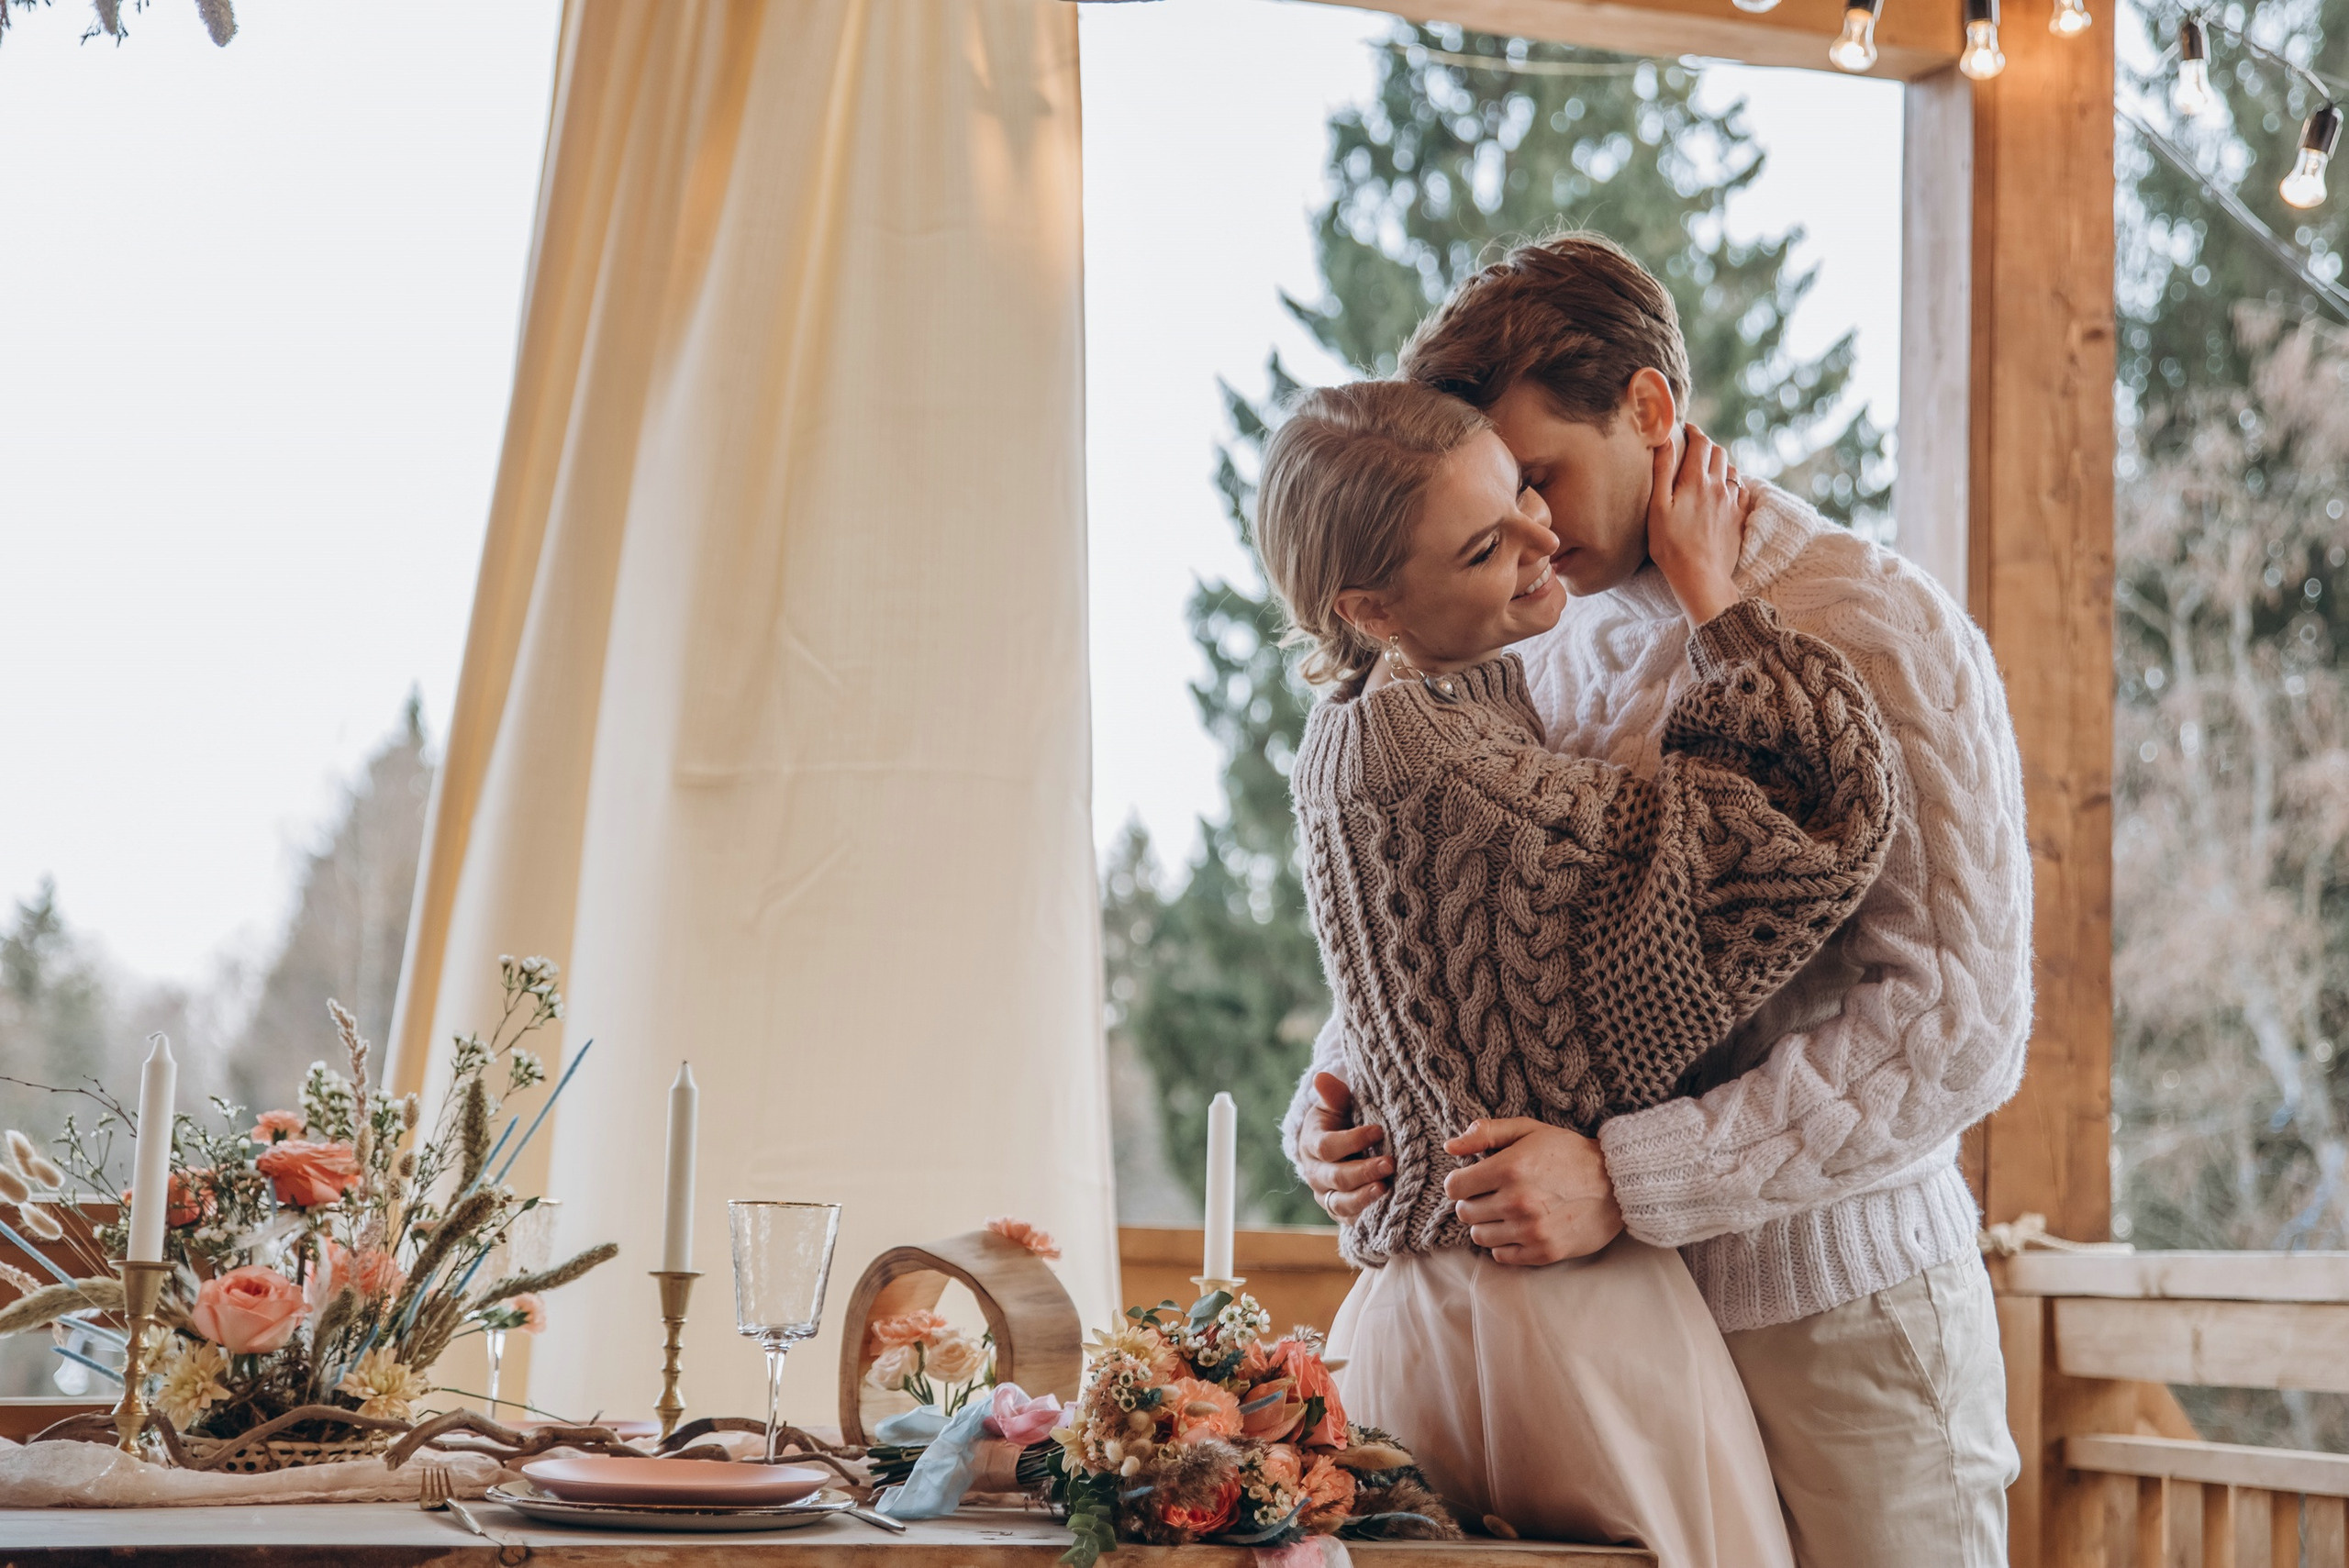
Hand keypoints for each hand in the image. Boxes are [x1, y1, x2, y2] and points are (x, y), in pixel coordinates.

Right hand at [1298, 1072, 1391, 1221]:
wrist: (1337, 1148)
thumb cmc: (1340, 1121)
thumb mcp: (1336, 1105)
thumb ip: (1333, 1095)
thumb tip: (1321, 1077)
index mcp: (1311, 1145)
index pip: (1327, 1146)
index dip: (1351, 1139)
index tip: (1378, 1130)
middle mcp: (1316, 1174)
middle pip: (1336, 1177)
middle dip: (1363, 1171)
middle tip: (1390, 1163)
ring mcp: (1327, 1196)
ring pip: (1341, 1204)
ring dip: (1364, 1197)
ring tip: (1386, 1188)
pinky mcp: (1342, 1213)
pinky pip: (1352, 1220)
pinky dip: (1368, 1215)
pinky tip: (1388, 1208)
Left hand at [1441, 1118, 1622, 1265]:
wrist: (1615, 1184)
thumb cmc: (1569, 1153)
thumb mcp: (1528, 1130)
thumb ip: (1486, 1133)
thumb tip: (1450, 1146)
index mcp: (1509, 1168)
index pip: (1455, 1186)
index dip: (1460, 1181)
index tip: (1473, 1178)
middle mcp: (1517, 1202)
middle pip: (1465, 1212)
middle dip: (1473, 1201)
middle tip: (1492, 1193)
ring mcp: (1531, 1231)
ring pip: (1479, 1236)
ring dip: (1486, 1223)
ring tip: (1506, 1210)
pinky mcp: (1543, 1252)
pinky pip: (1500, 1256)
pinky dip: (1503, 1243)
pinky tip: (1518, 1228)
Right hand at [1645, 423, 1747, 626]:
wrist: (1701, 577)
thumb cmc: (1671, 546)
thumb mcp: (1657, 507)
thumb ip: (1662, 471)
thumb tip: (1665, 440)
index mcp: (1696, 480)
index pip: (1700, 442)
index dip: (1693, 431)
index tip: (1685, 429)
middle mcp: (1718, 486)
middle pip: (1718, 452)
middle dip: (1706, 445)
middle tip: (1692, 448)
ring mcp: (1732, 502)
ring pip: (1731, 469)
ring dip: (1719, 463)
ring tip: (1706, 469)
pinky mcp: (1739, 517)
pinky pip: (1741, 489)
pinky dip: (1732, 482)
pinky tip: (1724, 489)